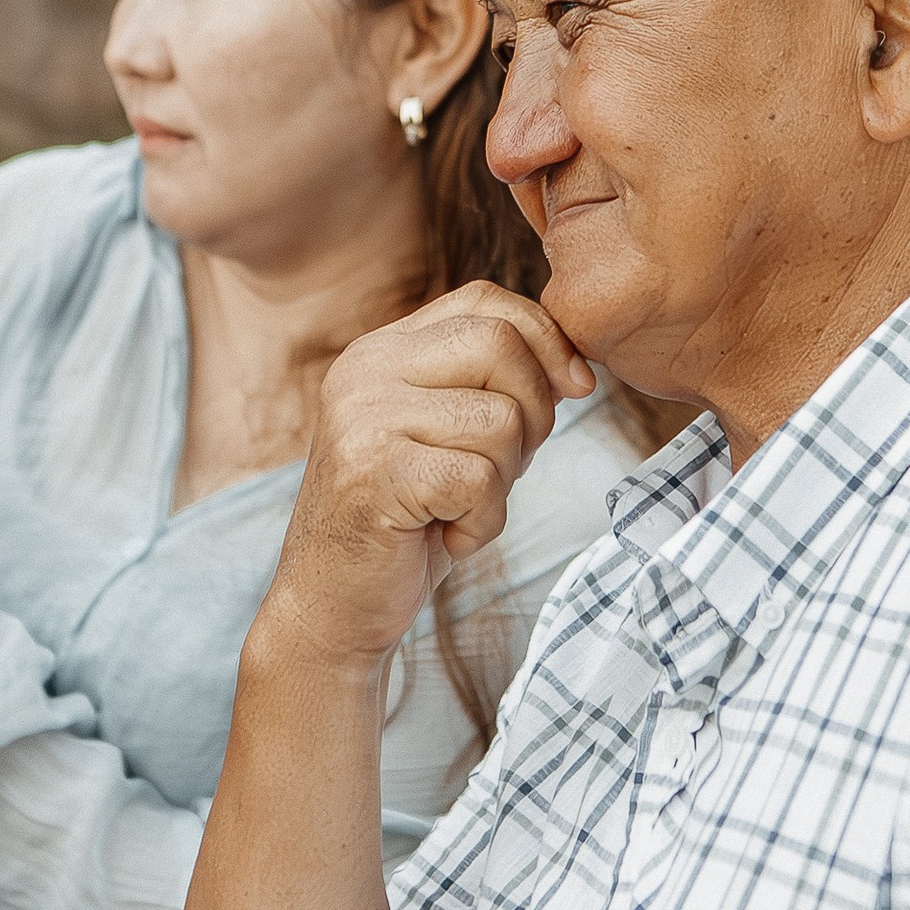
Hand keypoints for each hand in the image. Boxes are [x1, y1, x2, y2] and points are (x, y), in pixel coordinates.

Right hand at [264, 286, 594, 675]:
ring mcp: (363, 419)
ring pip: (501, 419)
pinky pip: (480, 479)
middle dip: (534, 413)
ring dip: (504, 481)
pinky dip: (484, 522)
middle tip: (503, 469)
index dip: (546, 338)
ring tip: (460, 508)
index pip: (485, 300)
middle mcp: (364, 371)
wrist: (332, 609)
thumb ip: (492, 389)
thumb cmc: (406, 523)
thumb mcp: (449, 438)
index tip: (574, 389)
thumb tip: (577, 368)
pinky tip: (447, 536)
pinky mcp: (374, 474)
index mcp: (381, 351)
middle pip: (500, 345)